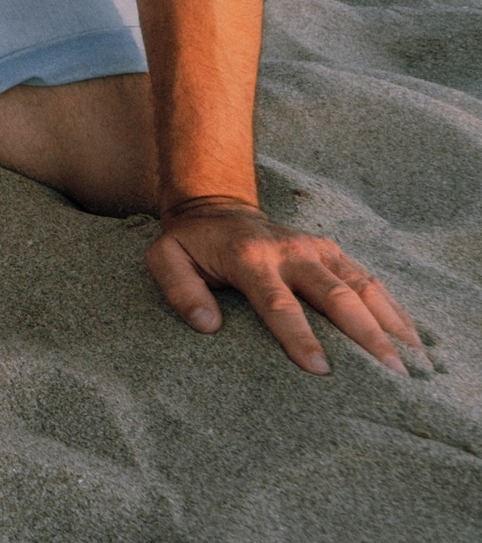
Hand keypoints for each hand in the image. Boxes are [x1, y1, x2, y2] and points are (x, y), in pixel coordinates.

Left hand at [147, 196, 419, 374]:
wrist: (216, 206)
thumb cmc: (191, 243)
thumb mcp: (166, 258)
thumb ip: (179, 289)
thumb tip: (207, 325)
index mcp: (250, 258)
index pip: (279, 302)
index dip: (299, 336)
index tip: (321, 369)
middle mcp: (290, 251)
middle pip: (335, 295)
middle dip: (364, 334)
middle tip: (390, 373)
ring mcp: (316, 248)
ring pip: (362, 285)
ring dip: (389, 322)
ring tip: (412, 362)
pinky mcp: (332, 251)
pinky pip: (369, 279)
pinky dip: (392, 307)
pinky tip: (411, 338)